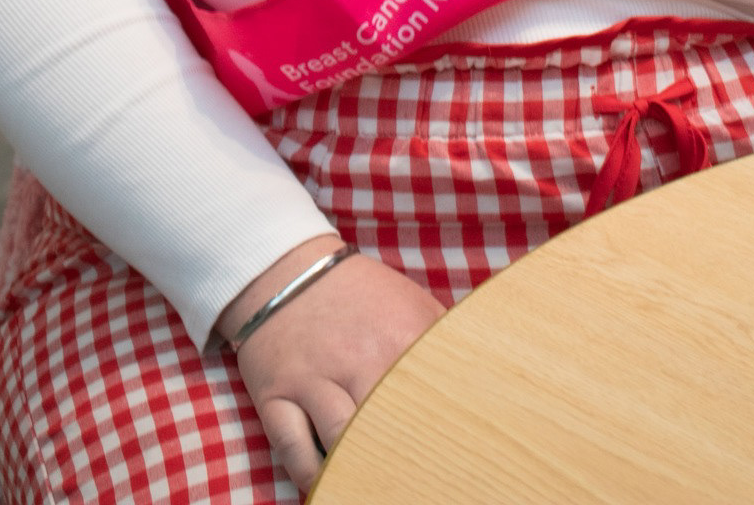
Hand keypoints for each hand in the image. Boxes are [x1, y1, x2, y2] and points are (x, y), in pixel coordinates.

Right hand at [218, 236, 444, 492]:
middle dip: (404, 457)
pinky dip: (310, 475)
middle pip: (389, 424)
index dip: (446, 431)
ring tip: (374, 486)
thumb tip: (477, 379)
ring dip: (356, 469)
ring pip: (340, 442)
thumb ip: (439, 342)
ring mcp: (314, 379)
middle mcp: (360, 360)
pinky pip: (294, 450)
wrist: (286, 271)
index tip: (459, 457)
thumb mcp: (410, 303)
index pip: (434, 396)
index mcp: (402, 337)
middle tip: (417, 479)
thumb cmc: (357, 295)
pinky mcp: (276, 395)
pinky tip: (326, 484)